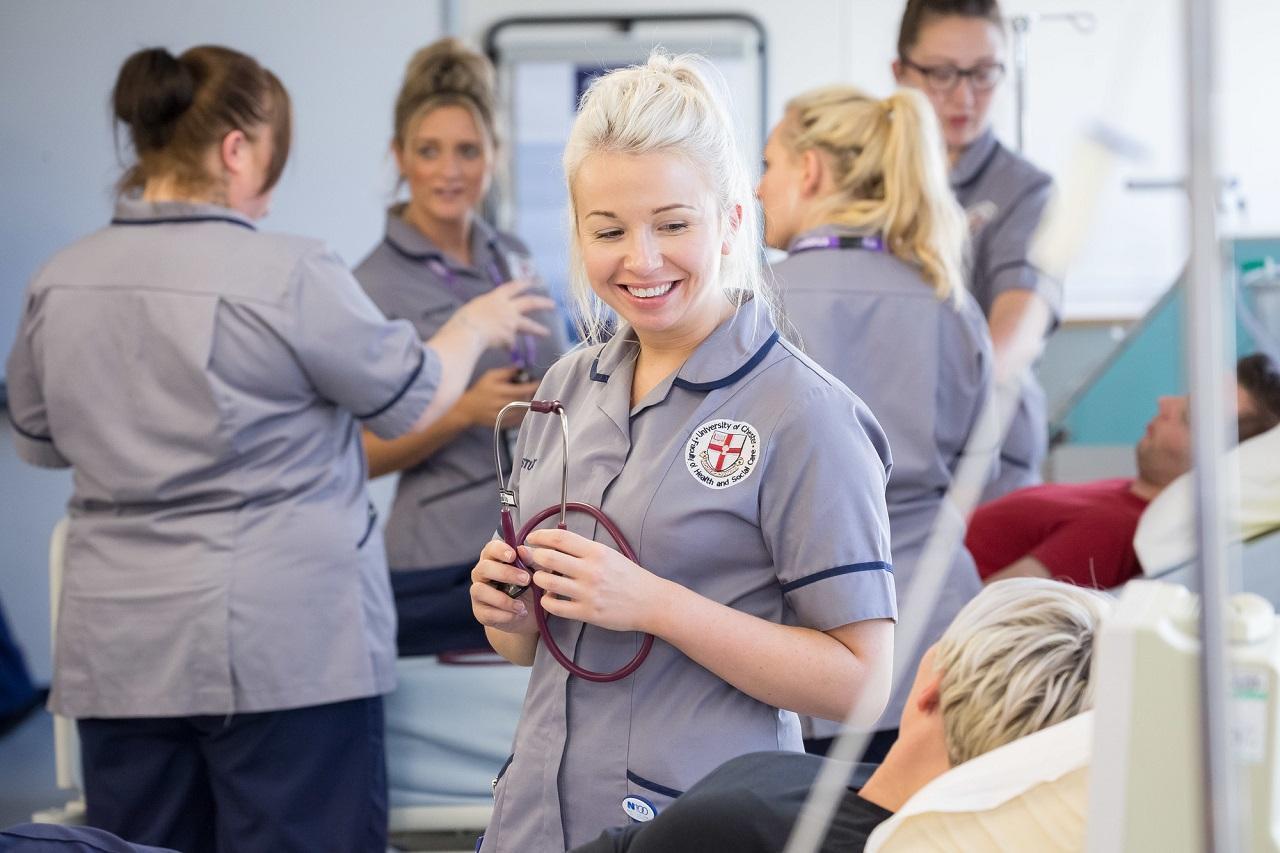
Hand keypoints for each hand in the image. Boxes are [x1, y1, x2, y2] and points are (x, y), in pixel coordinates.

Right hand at [456, 280, 554, 349]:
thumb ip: (485, 310)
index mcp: (496, 297)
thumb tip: (488, 318)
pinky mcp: (510, 337)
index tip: (533, 281)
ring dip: (539, 329)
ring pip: (529, 326)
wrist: (467, 332)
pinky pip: (508, 344)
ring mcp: (510, 322)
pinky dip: (504, 346)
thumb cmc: (464, 321)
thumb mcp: (474, 308)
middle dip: (542, 303)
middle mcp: (507, 308)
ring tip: (547, 333)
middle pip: (530, 303)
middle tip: (552, 304)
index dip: (524, 283)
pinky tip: (496, 347)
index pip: (513, 287)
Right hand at [458, 367, 539, 427]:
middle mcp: (502, 405)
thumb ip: (506, 372)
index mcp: (499, 391)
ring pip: (523, 411)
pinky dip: (522, 413)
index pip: (522, 390)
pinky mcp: (503, 424)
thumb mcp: (490, 376)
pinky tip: (520, 408)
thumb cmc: (481, 390)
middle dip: (530, 394)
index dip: (532, 386)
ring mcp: (503, 416)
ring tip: (526, 398)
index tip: (537, 383)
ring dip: (527, 404)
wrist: (469, 409)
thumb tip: (521, 368)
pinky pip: (519, 420)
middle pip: (524, 400)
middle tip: (531, 389)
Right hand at [470, 539, 539, 635]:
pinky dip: (505, 615)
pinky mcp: (480, 612)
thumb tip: (523, 550)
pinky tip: (519, 614)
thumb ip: (531, 560)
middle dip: (505, 573)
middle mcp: (482, 574)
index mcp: (494, 558)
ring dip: (502, 599)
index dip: (499, 550)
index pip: (490, 548)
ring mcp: (479, 593)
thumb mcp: (536, 572)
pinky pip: (487, 613)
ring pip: (480, 590)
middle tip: (526, 579)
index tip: (513, 555)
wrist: (529, 615)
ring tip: (522, 606)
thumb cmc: (530, 586)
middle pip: (484, 568)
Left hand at [522, 528, 670, 633]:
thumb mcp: (609, 554)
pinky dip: (546, 601)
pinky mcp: (587, 613)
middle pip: (548, 557)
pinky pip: (554, 607)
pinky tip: (550, 597)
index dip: (540, 536)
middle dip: (534, 556)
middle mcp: (590, 570)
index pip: (560, 538)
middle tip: (533, 559)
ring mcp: (587, 593)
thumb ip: (584, 549)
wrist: (650, 602)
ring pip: (547, 581)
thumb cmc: (628, 576)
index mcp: (596, 552)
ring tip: (541, 578)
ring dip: (538, 578)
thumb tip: (555, 544)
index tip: (531, 538)